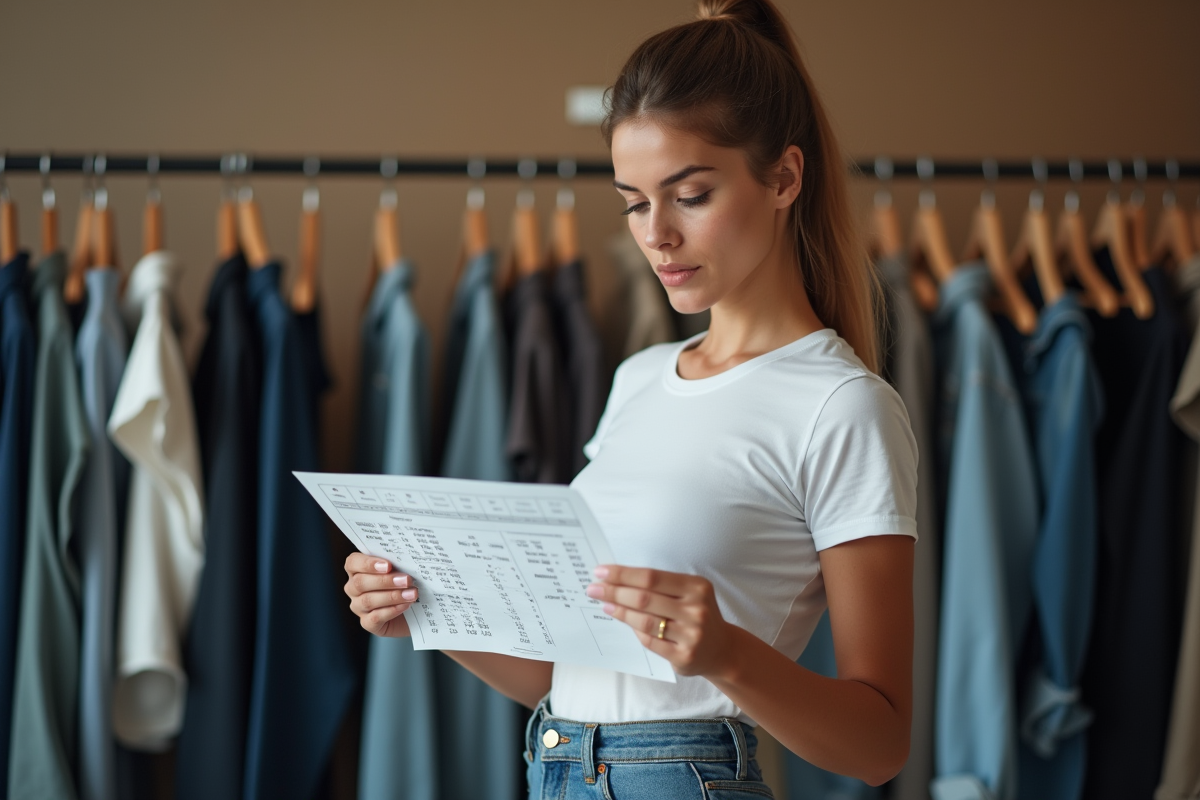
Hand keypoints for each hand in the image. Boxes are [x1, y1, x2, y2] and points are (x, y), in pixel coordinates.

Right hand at [344, 553, 418, 637]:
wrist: (417, 609)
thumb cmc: (406, 583)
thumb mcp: (402, 569)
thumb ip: (399, 562)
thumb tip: (407, 558)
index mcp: (358, 570)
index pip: (352, 562)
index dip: (367, 563)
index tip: (388, 565)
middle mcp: (354, 589)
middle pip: (360, 582)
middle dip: (385, 581)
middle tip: (406, 580)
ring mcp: (359, 607)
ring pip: (368, 601)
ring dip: (392, 596)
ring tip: (412, 594)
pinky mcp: (368, 623)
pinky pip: (375, 618)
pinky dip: (392, 611)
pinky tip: (405, 605)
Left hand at [586, 565, 738, 678]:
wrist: (722, 649)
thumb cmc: (697, 615)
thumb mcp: (689, 593)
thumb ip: (661, 587)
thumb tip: (618, 580)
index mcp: (697, 587)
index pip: (652, 577)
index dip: (623, 574)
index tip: (601, 572)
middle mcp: (697, 609)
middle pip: (645, 598)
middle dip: (615, 591)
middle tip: (593, 588)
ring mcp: (692, 634)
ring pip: (645, 621)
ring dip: (620, 611)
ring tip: (604, 604)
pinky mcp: (684, 656)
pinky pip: (650, 641)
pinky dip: (633, 630)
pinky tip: (622, 620)